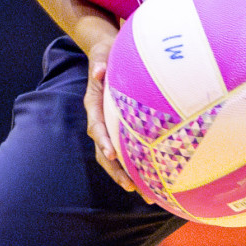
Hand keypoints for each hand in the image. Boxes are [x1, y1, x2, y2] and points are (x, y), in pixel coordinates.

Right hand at [81, 33, 137, 193]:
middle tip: (130, 185)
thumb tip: (99, 71)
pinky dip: (135, 164)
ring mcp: (109, 124)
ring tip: (144, 193)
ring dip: (125, 174)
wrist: (104, 52)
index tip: (111, 153)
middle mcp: (100, 117)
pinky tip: (152, 178)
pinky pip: (125, 149)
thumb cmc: (105, 52)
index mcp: (93, 103)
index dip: (103, 140)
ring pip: (114, 155)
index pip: (96, 125)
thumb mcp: (101, 53)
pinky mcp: (120, 127)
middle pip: (103, 149)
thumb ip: (99, 62)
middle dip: (115, 169)